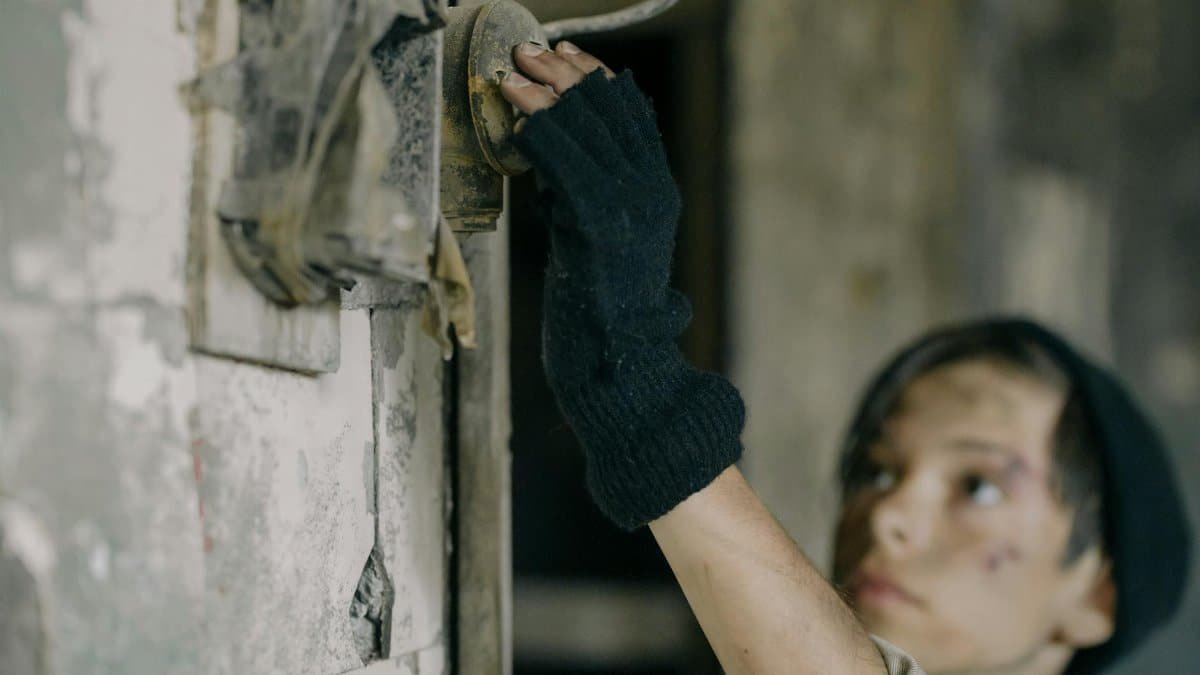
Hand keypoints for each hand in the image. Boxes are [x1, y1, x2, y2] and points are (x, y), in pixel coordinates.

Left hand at [497, 39, 685, 371]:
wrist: (618, 366)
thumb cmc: (600, 310)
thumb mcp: (599, 238)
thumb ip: (585, 195)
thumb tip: (551, 153)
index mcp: (659, 190)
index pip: (633, 115)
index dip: (596, 77)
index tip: (564, 54)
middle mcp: (652, 191)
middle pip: (610, 111)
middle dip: (564, 75)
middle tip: (526, 54)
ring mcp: (630, 206)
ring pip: (586, 130)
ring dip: (543, 96)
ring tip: (509, 77)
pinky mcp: (598, 226)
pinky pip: (564, 164)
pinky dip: (537, 134)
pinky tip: (514, 119)